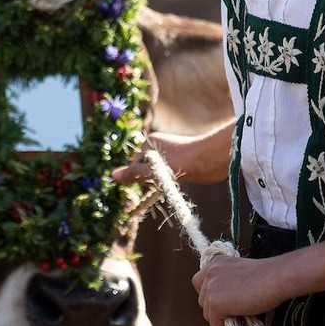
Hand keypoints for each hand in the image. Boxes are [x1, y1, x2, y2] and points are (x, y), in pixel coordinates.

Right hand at [111, 126, 231, 185]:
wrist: (212, 160)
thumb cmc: (182, 162)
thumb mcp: (154, 170)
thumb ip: (133, 174)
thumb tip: (112, 176)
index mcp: (149, 142)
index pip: (135, 164)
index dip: (139, 177)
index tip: (149, 183)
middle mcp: (159, 146)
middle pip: (145, 169)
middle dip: (150, 180)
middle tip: (161, 183)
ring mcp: (171, 154)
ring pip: (158, 174)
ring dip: (161, 183)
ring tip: (171, 182)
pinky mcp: (182, 163)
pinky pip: (168, 175)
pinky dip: (170, 182)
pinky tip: (178, 182)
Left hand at [191, 253, 282, 325]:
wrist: (275, 278)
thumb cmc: (266, 276)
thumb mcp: (239, 273)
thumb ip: (226, 283)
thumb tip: (223, 304)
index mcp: (214, 263)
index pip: (199, 283)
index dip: (211, 295)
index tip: (226, 301)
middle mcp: (209, 273)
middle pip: (203, 300)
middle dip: (216, 308)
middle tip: (235, 311)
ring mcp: (210, 288)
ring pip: (207, 313)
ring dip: (221, 318)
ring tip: (240, 316)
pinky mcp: (215, 303)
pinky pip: (214, 323)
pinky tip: (240, 321)